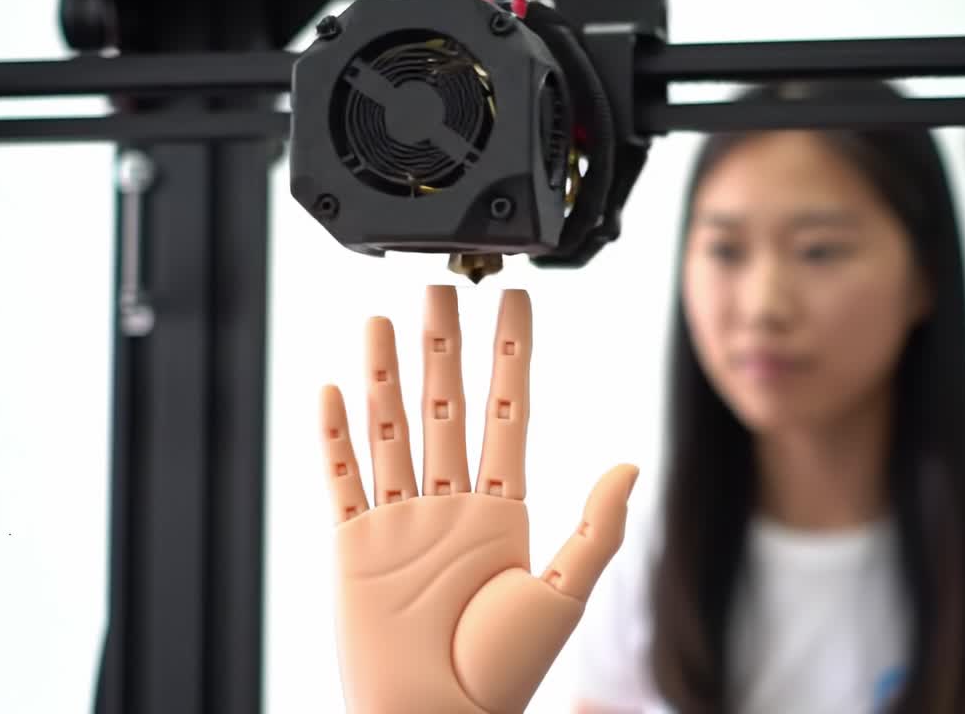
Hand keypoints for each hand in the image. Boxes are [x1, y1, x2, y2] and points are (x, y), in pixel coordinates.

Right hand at [319, 285, 638, 713]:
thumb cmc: (500, 675)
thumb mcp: (562, 594)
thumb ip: (596, 527)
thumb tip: (631, 466)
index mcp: (501, 512)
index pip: (508, 412)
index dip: (512, 356)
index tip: (516, 305)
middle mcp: (448, 506)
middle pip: (445, 406)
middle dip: (443, 346)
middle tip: (440, 288)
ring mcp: (399, 521)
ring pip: (390, 428)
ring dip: (384, 373)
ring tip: (382, 318)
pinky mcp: (354, 547)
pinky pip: (339, 479)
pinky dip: (332, 436)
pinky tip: (333, 390)